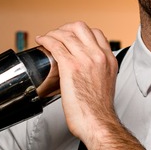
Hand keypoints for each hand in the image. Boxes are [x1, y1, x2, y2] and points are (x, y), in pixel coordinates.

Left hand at [35, 22, 143, 149]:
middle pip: (80, 27)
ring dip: (53, 33)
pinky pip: (56, 45)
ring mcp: (85, 59)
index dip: (80, 32)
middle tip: (57, 35)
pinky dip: (46, 40)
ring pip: (66, 34)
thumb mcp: (106, 83)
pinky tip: (42, 42)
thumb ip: (98, 72)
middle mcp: (98, 56)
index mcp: (109, 60)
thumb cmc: (99, 110)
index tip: (71, 36)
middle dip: (65, 28)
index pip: (96, 33)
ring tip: (46, 38)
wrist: (97, 122)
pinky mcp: (70, 67)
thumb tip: (86, 71)